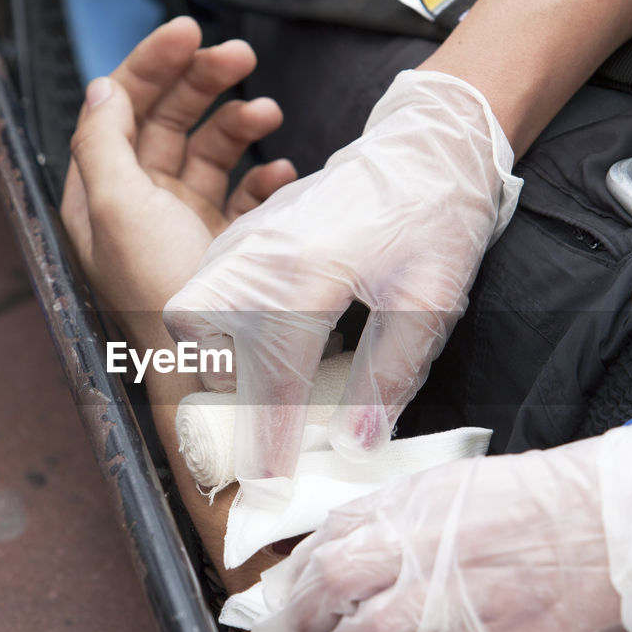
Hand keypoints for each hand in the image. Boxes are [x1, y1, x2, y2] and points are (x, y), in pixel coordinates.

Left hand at [61, 17, 295, 343]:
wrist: (210, 370)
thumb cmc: (159, 293)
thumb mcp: (115, 210)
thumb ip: (103, 143)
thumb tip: (102, 89)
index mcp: (101, 193)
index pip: (120, 109)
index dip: (151, 64)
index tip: (190, 32)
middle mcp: (139, 204)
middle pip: (166, 119)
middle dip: (201, 82)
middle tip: (240, 56)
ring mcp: (184, 223)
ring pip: (209, 150)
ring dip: (237, 123)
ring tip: (269, 113)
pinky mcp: (224, 243)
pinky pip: (243, 191)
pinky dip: (261, 173)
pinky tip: (278, 170)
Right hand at [163, 70, 522, 479]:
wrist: (429, 145)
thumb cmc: (437, 220)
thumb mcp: (430, 303)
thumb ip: (388, 377)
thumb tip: (354, 446)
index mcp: (307, 276)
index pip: (271, 378)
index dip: (270, 440)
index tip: (271, 487)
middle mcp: (260, 255)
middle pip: (200, 337)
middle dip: (223, 389)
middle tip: (265, 416)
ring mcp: (247, 237)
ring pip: (194, 310)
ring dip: (219, 354)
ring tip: (269, 378)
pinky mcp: (250, 229)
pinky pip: (210, 285)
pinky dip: (224, 321)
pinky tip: (272, 333)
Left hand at [249, 411, 631, 631]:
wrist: (627, 516)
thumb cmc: (553, 496)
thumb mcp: (465, 483)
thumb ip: (408, 512)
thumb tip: (361, 541)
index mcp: (418, 498)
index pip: (331, 533)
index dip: (299, 569)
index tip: (288, 589)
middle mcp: (424, 542)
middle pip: (330, 582)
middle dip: (300, 615)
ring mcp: (452, 593)